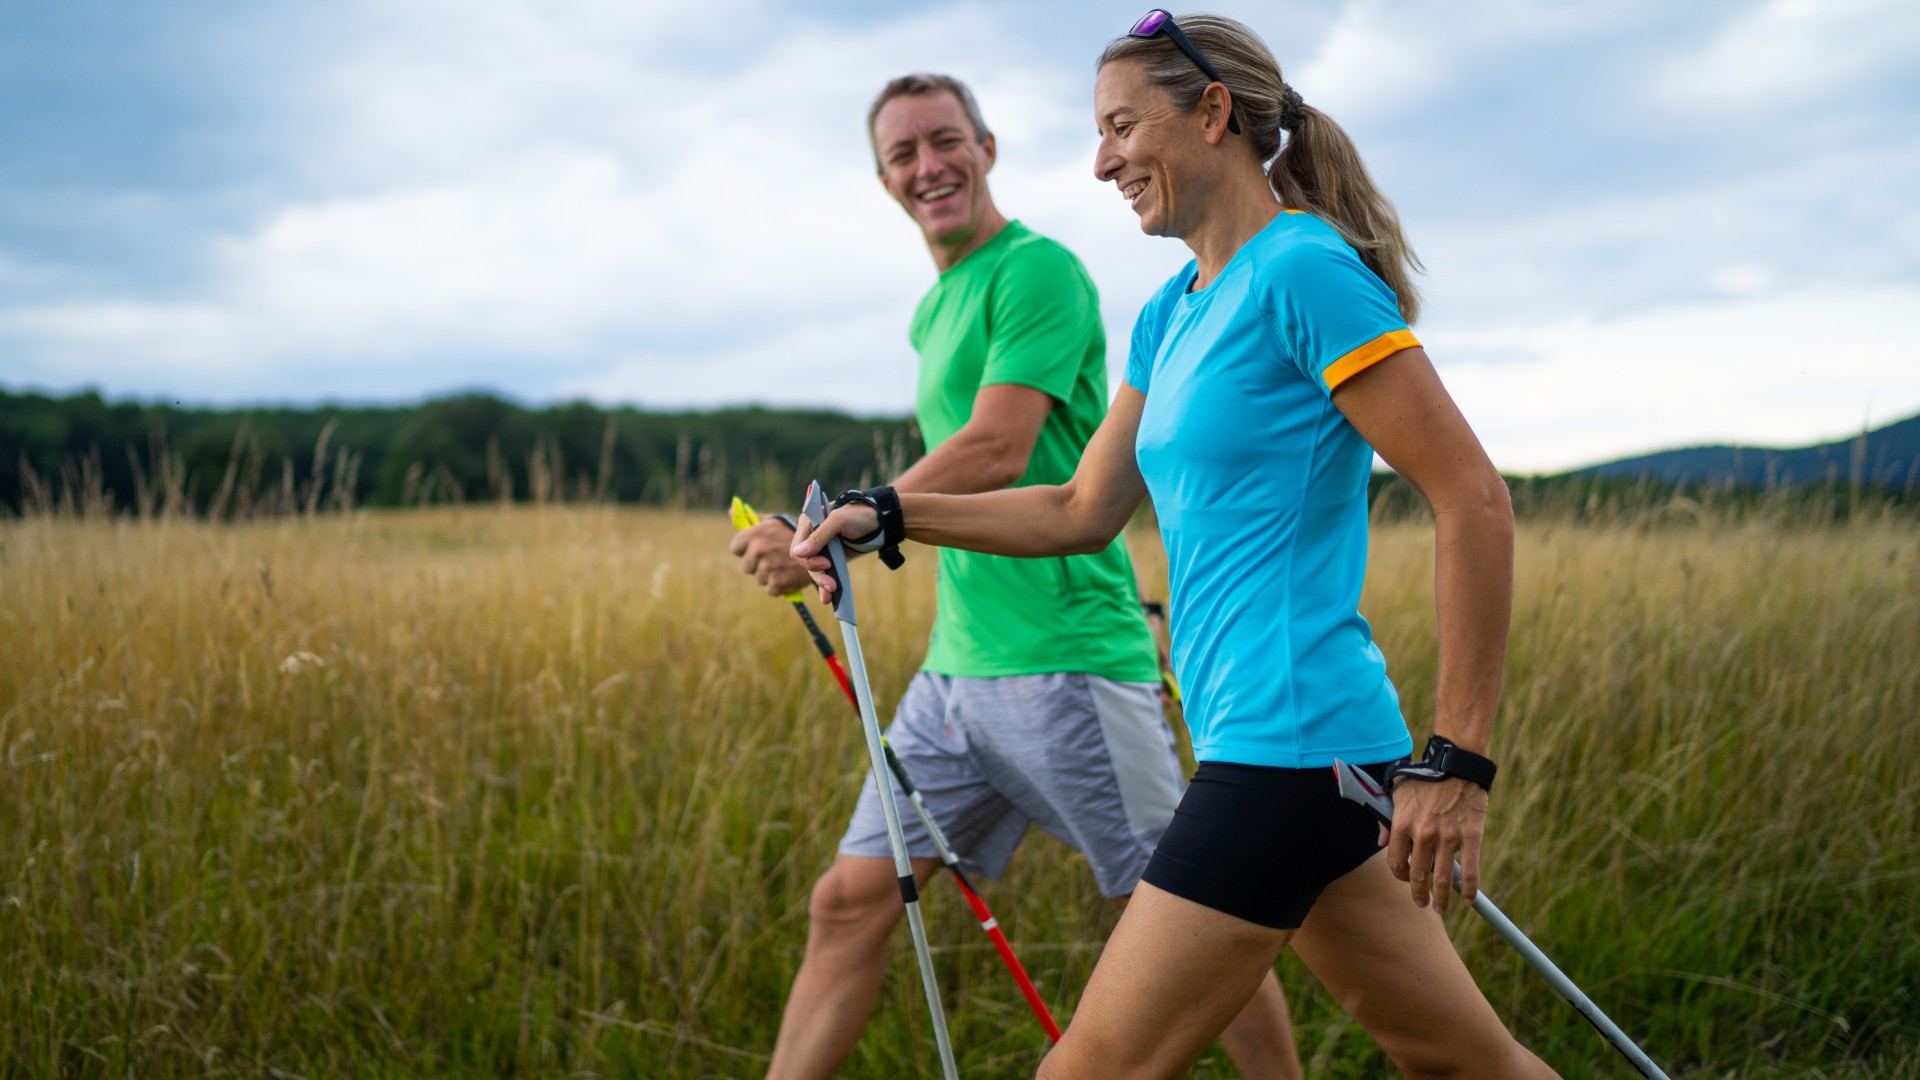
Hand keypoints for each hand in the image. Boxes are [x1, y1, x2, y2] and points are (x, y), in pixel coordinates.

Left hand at [727, 519, 812, 597]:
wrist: (823, 547)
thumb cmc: (794, 534)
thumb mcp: (774, 522)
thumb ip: (752, 520)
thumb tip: (730, 511)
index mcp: (756, 533)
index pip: (735, 548)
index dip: (745, 549)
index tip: (754, 549)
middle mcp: (760, 550)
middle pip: (747, 566)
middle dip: (757, 564)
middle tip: (772, 558)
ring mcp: (768, 568)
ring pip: (759, 578)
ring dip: (769, 575)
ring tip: (783, 566)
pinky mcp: (778, 583)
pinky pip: (770, 589)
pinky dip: (779, 585)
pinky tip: (788, 575)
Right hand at [790, 503, 879, 602]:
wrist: (880, 522)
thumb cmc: (859, 514)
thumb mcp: (839, 520)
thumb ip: (819, 536)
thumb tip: (798, 553)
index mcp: (809, 523)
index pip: (797, 547)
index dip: (808, 560)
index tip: (826, 563)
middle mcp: (812, 537)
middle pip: (806, 562)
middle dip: (818, 575)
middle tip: (832, 585)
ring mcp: (822, 549)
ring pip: (815, 571)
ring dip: (822, 583)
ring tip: (831, 594)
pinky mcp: (832, 558)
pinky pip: (825, 573)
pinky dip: (825, 585)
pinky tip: (828, 596)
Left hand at [1382, 775, 1486, 914]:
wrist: (1456, 765)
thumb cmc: (1425, 778)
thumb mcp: (1397, 793)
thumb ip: (1387, 819)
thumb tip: (1379, 843)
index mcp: (1402, 824)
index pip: (1395, 862)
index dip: (1400, 876)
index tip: (1406, 881)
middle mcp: (1423, 834)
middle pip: (1418, 875)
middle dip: (1419, 894)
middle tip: (1422, 903)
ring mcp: (1448, 837)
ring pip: (1443, 878)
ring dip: (1442, 899)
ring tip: (1441, 909)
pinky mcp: (1471, 836)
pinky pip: (1470, 870)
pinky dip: (1469, 889)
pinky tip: (1468, 900)